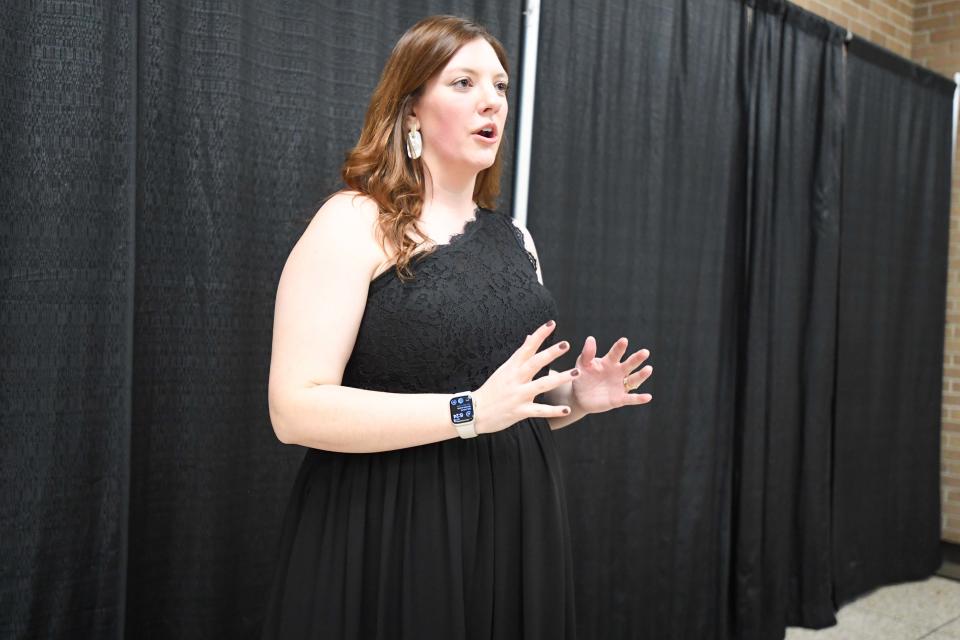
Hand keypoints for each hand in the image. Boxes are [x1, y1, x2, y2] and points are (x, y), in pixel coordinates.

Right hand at [474, 319, 579, 433]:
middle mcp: (515, 378)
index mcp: (511, 367)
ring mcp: (518, 395)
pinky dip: (554, 411)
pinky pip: (539, 411)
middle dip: (551, 353)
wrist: (473, 412)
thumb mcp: (504, 369)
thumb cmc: (490, 390)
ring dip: (560, 378)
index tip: (551, 324)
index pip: (527, 347)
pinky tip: (566, 410)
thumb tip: (530, 337)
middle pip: (535, 363)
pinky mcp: (519, 411)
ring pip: (542, 385)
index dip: (539, 335)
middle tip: (566, 344)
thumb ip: (520, 355)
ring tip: (576, 372)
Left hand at [570, 336, 652, 413]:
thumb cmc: (581, 377)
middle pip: (629, 364)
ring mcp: (620, 385)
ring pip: (633, 380)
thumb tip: (591, 339)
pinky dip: (639, 398)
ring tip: (649, 369)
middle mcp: (618, 372)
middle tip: (645, 352)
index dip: (620, 347)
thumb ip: (587, 353)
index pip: (616, 353)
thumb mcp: (582, 364)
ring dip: (641, 375)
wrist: (579, 396)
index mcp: (609, 362)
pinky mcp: (619, 399)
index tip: (624, 340)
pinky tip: (648, 397)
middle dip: (637, 358)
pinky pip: (630, 398)